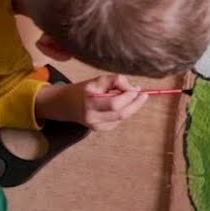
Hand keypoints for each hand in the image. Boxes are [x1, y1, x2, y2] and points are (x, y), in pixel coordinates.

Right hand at [34, 76, 148, 130]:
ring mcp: (95, 126)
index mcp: (89, 102)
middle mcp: (91, 116)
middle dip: (135, 104)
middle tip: (144, 95)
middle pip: (121, 114)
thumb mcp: (98, 80)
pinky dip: (123, 112)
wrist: (65, 104)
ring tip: (130, 97)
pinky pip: (118, 121)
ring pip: (122, 118)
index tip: (137, 89)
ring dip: (131, 107)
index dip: (129, 96)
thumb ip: (116, 81)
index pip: (115, 103)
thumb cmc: (84, 90)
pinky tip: (120, 105)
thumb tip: (134, 89)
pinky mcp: (100, 129)